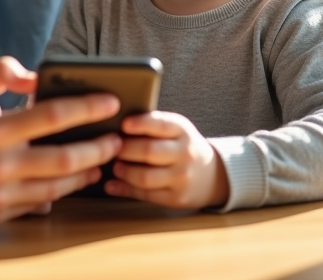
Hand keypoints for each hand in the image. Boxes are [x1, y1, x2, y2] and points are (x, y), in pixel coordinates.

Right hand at [0, 57, 122, 224]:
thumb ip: (1, 72)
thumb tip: (36, 76)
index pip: (53, 116)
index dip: (87, 107)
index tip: (110, 102)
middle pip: (65, 159)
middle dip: (98, 148)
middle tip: (117, 139)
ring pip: (56, 187)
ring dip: (85, 174)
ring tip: (102, 161)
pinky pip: (37, 204)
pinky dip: (59, 193)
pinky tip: (72, 180)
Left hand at [105, 111, 229, 209]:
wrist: (212, 175)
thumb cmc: (182, 147)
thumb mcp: (176, 130)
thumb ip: (153, 125)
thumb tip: (118, 125)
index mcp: (183, 131)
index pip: (160, 124)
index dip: (140, 124)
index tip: (123, 124)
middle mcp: (185, 154)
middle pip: (148, 151)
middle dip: (124, 150)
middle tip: (111, 148)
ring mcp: (181, 178)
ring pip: (145, 177)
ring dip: (124, 172)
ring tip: (115, 166)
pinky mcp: (176, 198)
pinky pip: (146, 195)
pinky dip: (125, 190)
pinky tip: (112, 185)